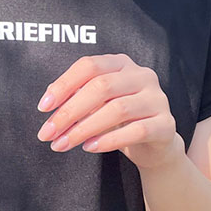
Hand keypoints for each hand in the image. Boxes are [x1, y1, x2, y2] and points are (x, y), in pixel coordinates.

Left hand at [36, 53, 182, 170]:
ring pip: (117, 109)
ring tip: (65, 143)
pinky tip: (90, 147)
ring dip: (85, 128)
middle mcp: (142, 75)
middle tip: (48, 133)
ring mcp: (157, 98)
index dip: (64, 84)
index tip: (43, 107)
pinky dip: (110, 139)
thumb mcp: (96, 104)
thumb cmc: (118, 120)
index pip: (89, 65)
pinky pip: (137, 130)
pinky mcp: (166, 124)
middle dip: (69, 111)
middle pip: (101, 87)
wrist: (155, 146)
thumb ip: (77, 96)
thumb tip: (49, 101)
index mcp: (121, 63)